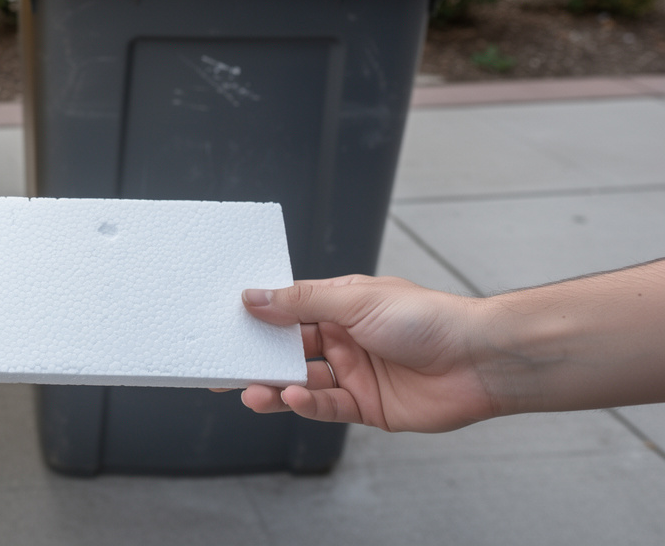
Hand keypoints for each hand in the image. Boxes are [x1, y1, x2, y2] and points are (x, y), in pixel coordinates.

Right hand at [236, 275, 499, 432]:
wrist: (480, 360)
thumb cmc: (428, 318)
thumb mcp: (355, 299)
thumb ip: (301, 301)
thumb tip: (253, 296)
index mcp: (341, 306)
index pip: (289, 311)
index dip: (259, 318)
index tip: (225, 323)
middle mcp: (344, 339)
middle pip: (289, 350)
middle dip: (258, 359)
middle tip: (223, 367)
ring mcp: (355, 374)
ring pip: (302, 382)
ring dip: (275, 386)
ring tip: (251, 391)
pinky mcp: (367, 407)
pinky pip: (327, 407)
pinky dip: (306, 404)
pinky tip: (292, 397)